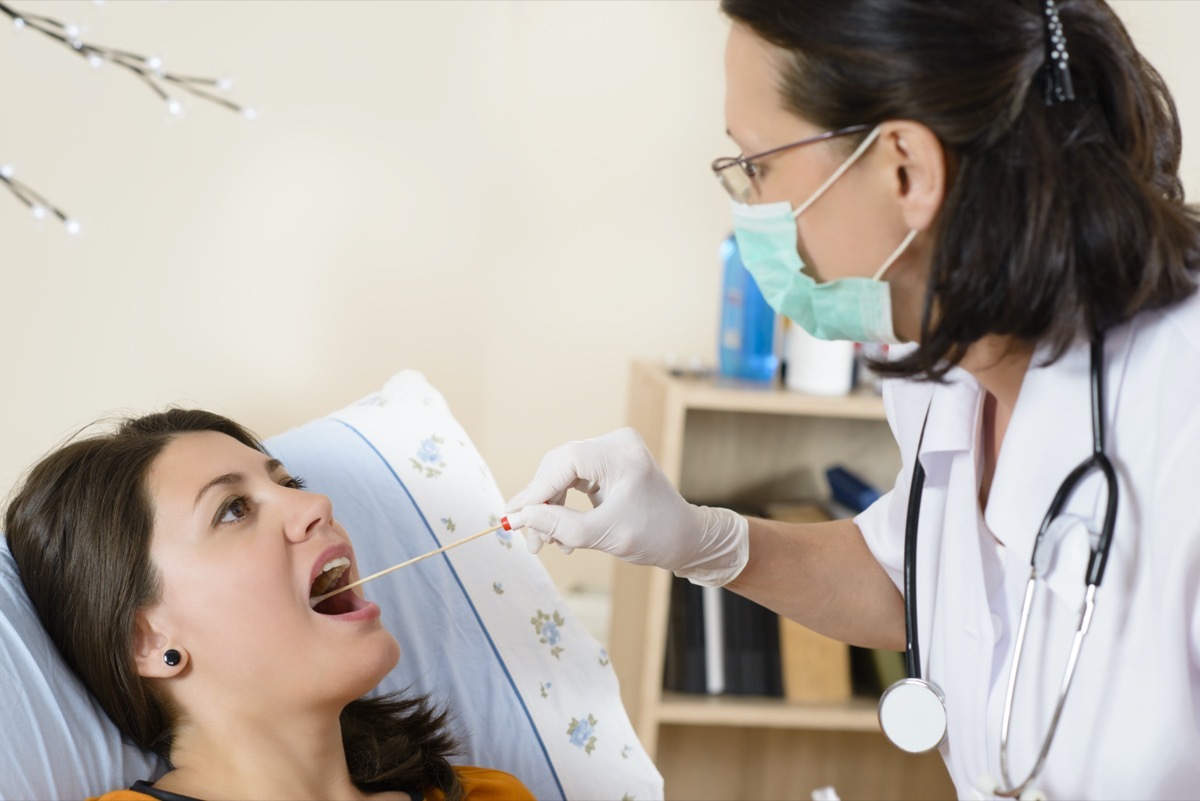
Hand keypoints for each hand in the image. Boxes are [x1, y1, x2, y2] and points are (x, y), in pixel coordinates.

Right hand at [504, 428, 748, 586]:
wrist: (686, 538)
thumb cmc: (655, 537)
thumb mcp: (604, 536)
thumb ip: (559, 526)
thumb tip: (517, 517)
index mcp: (623, 456)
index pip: (566, 462)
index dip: (536, 490)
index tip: (515, 518)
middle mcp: (617, 444)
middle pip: (559, 466)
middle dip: (541, 504)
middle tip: (530, 540)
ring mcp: (612, 450)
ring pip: (561, 473)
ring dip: (549, 507)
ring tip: (547, 542)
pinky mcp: (607, 461)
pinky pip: (572, 477)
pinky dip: (562, 504)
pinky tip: (561, 532)